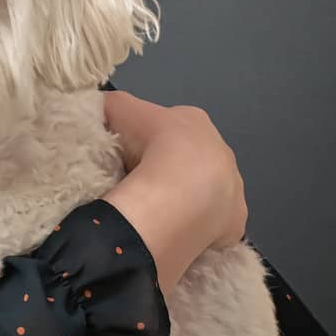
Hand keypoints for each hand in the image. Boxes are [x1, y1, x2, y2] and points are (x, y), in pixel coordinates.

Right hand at [100, 90, 248, 288]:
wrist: (176, 197)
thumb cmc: (149, 148)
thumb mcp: (117, 109)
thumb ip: (110, 105)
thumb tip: (100, 110)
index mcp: (194, 120)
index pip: (169, 126)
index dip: (146, 139)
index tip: (127, 155)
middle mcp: (221, 151)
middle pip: (189, 158)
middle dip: (169, 169)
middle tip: (140, 184)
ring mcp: (233, 188)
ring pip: (206, 192)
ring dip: (185, 199)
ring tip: (157, 211)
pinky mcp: (235, 223)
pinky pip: (214, 225)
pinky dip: (196, 227)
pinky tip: (175, 231)